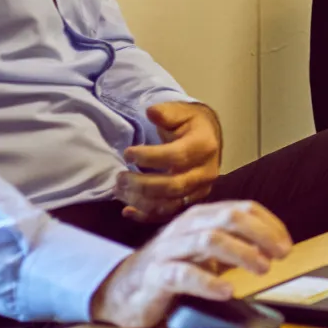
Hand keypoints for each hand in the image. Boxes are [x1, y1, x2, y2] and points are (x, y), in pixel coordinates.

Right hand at [90, 200, 291, 327]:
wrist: (125, 288)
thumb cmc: (172, 266)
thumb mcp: (206, 250)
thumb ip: (234, 242)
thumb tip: (272, 244)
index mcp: (201, 216)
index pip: (241, 208)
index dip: (268, 224)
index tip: (286, 244)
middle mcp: (186, 226)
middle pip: (226, 217)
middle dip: (259, 233)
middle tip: (280, 254)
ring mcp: (170, 249)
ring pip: (207, 240)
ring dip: (240, 252)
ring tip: (261, 268)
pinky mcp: (156, 276)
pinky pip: (182, 274)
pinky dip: (207, 282)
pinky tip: (226, 291)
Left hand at [117, 102, 221, 222]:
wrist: (208, 138)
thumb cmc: (190, 124)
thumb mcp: (180, 112)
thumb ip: (166, 113)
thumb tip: (151, 112)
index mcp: (204, 147)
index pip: (176, 156)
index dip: (149, 157)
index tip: (127, 153)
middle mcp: (206, 173)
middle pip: (172, 186)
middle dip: (142, 184)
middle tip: (119, 177)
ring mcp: (200, 192)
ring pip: (170, 205)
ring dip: (141, 201)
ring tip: (118, 191)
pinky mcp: (192, 204)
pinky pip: (169, 215)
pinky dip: (147, 216)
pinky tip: (127, 211)